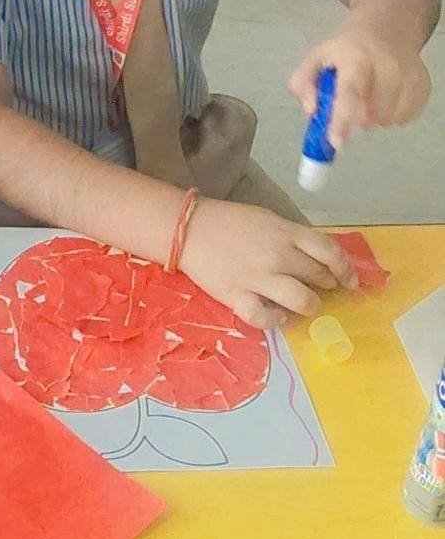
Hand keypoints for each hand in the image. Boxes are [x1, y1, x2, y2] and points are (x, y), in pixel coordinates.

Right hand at [179, 197, 357, 329]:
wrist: (187, 228)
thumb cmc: (228, 221)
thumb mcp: (266, 219)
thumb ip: (291, 237)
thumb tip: (318, 259)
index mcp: (285, 232)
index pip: (330, 253)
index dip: (346, 269)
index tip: (349, 280)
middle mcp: (277, 255)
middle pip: (320, 277)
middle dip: (327, 286)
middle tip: (321, 288)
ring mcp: (259, 278)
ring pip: (304, 302)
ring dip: (310, 306)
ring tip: (303, 304)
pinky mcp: (238, 296)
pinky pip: (266, 317)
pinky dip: (276, 319)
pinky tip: (276, 314)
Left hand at [289, 26, 430, 148]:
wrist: (385, 29)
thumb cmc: (345, 50)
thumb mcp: (315, 59)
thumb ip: (302, 84)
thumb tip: (311, 110)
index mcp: (355, 58)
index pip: (349, 92)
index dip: (342, 119)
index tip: (336, 142)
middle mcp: (387, 65)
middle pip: (372, 112)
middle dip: (356, 120)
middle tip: (348, 108)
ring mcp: (409, 75)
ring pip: (390, 119)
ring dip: (373, 119)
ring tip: (366, 99)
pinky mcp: (423, 85)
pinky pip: (406, 117)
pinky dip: (392, 116)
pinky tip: (383, 99)